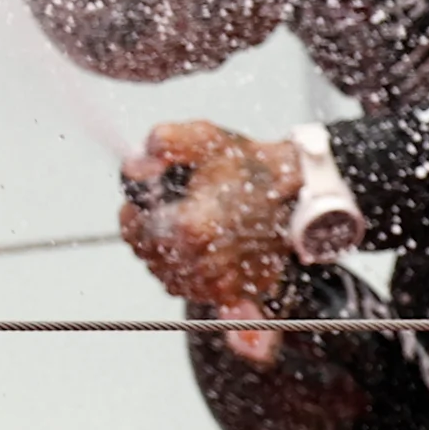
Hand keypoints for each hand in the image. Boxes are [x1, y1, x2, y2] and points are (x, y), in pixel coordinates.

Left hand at [120, 119, 302, 359]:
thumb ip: (162, 143)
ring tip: (181, 229)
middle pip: (149, 257)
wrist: (297, 189)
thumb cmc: (249, 164)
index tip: (138, 204)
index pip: (136, 233)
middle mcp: (204, 262)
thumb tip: (134, 165)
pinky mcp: (237, 292)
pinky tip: (198, 250)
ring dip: (166, 256)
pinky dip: (190, 273)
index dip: (131, 216)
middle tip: (162, 214)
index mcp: (192, 227)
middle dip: (148, 234)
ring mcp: (221, 281)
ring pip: (169, 278)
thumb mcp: (203, 138)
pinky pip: (195, 291)